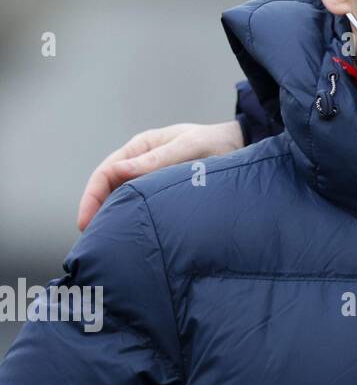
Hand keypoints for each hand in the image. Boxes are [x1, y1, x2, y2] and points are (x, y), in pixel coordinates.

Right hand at [76, 121, 243, 230]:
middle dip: (97, 213)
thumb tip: (118, 171)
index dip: (91, 197)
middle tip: (93, 241)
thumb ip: (158, 159)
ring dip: (114, 218)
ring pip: (124, 200)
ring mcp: (152, 178)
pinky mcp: (165, 192)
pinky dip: (134, 220)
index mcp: (141, 148)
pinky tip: (134, 237)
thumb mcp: (189, 147)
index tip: (85, 222)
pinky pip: (143, 207)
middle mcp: (142, 163)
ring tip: (109, 243)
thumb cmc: (216, 141)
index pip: (106, 173)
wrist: (242, 145)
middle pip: (109, 190)